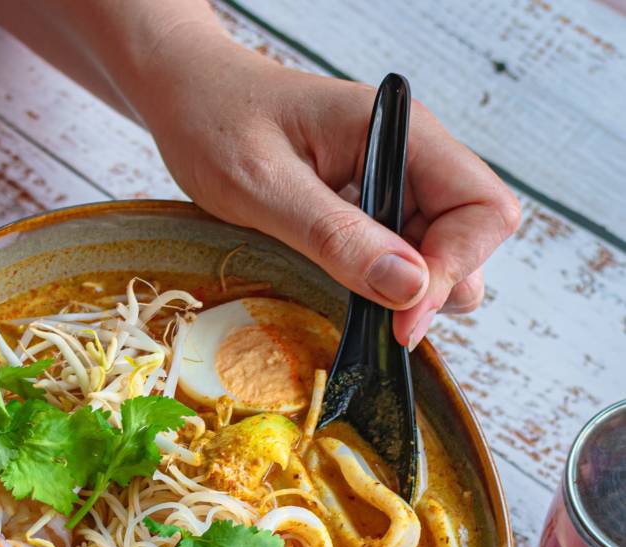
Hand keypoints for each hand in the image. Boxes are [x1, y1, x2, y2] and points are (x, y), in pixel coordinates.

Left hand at [135, 28, 521, 346]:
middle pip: (470, 238)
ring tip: (351, 303)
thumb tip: (411, 287)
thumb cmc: (217, 124)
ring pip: (437, 253)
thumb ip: (337, 237)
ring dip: (407, 292)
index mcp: (399, 134)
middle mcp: (408, 155)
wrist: (186, 97)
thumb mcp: (267, 188)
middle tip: (377, 325)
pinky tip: (341, 291)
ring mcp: (389, 181)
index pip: (483, 210)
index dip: (455, 270)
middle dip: (436, 289)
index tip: (401, 318)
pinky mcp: (366, 204)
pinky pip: (398, 254)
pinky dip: (380, 285)